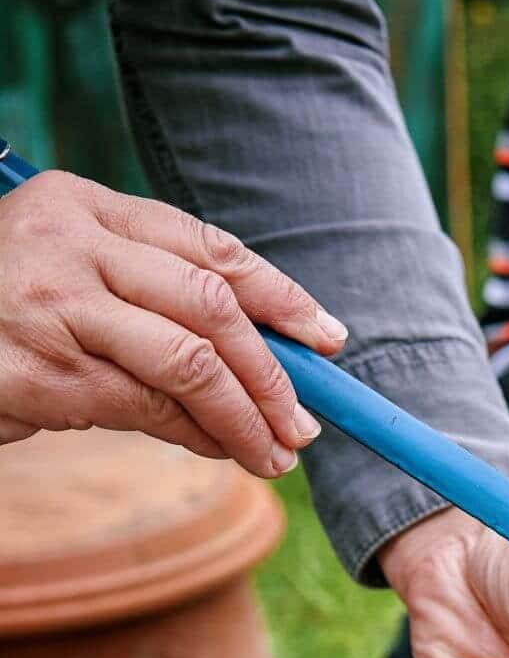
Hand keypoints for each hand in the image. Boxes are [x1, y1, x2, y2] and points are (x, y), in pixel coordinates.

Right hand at [0, 170, 347, 473]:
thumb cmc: (9, 317)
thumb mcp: (81, 286)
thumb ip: (156, 302)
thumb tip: (266, 359)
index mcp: (86, 205)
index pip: (207, 245)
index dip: (278, 295)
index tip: (328, 339)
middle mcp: (70, 244)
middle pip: (210, 305)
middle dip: (271, 371)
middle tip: (304, 422)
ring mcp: (53, 306)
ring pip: (188, 363)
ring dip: (243, 417)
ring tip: (274, 452)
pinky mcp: (42, 372)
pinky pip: (146, 409)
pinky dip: (195, 435)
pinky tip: (218, 450)